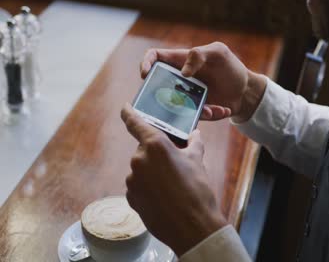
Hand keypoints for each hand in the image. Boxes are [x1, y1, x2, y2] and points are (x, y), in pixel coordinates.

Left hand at [121, 104, 227, 255]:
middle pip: (145, 150)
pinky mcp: (131, 197)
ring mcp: (133, 180)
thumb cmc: (197, 190)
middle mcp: (139, 160)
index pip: (135, 122)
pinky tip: (164, 196)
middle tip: (175, 165)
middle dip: (158, 155)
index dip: (129, 112)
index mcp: (155, 145)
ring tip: (172, 186)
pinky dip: (149, 188)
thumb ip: (194, 143)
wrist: (193, 226)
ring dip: (153, 173)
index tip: (125, 107)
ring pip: (142, 169)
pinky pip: (138, 186)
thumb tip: (195, 135)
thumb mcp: (197, 161)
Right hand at [140, 42, 266, 121]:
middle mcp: (179, 79)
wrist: (246, 91)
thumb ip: (199, 55)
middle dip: (162, 97)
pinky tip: (224, 110)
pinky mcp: (193, 110)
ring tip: (213, 109)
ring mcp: (185, 96)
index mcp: (180, 61)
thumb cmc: (231, 67)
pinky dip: (210, 115)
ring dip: (192, 110)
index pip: (155, 57)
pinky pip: (193, 116)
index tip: (146, 74)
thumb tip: (183, 72)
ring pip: (175, 107)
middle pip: (158, 87)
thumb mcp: (218, 53)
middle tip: (178, 102)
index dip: (145, 63)